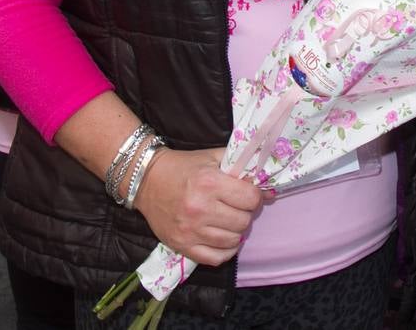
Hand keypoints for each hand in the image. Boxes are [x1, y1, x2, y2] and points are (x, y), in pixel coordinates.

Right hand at [134, 147, 264, 266]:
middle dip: (245, 213)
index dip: (254, 196)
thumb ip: (241, 168)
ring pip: (233, 240)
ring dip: (236, 231)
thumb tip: (268, 190)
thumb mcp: (213, 158)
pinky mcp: (182, 246)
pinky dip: (225, 251)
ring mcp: (190, 230)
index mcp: (209, 183)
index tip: (247, 194)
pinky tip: (223, 238)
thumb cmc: (184, 167)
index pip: (251, 198)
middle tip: (236, 207)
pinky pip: (216, 258)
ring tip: (228, 221)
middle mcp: (200, 209)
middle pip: (244, 221)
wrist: (147, 180)